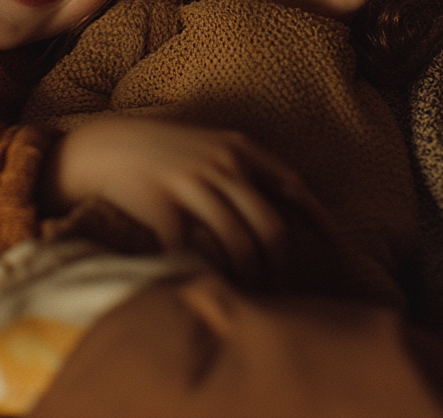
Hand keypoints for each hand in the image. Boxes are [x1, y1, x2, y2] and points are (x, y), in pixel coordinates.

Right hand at [45, 115, 320, 284]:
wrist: (106, 147)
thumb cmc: (163, 150)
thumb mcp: (211, 144)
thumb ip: (245, 165)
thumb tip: (288, 192)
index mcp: (239, 147)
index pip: (292, 185)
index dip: (317, 218)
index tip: (336, 244)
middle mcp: (222, 164)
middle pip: (269, 225)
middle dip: (281, 266)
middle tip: (283, 293)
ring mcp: (192, 183)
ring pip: (237, 243)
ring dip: (248, 279)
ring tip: (251, 299)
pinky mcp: (162, 205)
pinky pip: (192, 250)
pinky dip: (203, 273)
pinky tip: (207, 288)